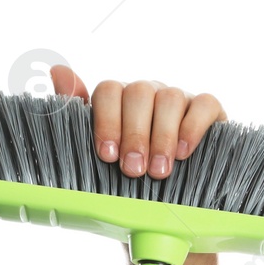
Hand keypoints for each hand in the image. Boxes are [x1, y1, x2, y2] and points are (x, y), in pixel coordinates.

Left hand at [50, 66, 226, 178]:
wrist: (173, 195)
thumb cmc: (128, 169)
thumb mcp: (97, 149)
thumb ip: (76, 111)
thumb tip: (56, 70)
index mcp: (117, 99)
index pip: (108, 90)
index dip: (106, 121)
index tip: (108, 156)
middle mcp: (146, 92)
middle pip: (137, 92)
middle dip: (134, 134)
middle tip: (133, 170)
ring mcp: (177, 97)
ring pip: (169, 98)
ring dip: (161, 136)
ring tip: (158, 171)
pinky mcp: (207, 108)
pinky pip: (203, 103)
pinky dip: (193, 127)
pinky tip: (183, 152)